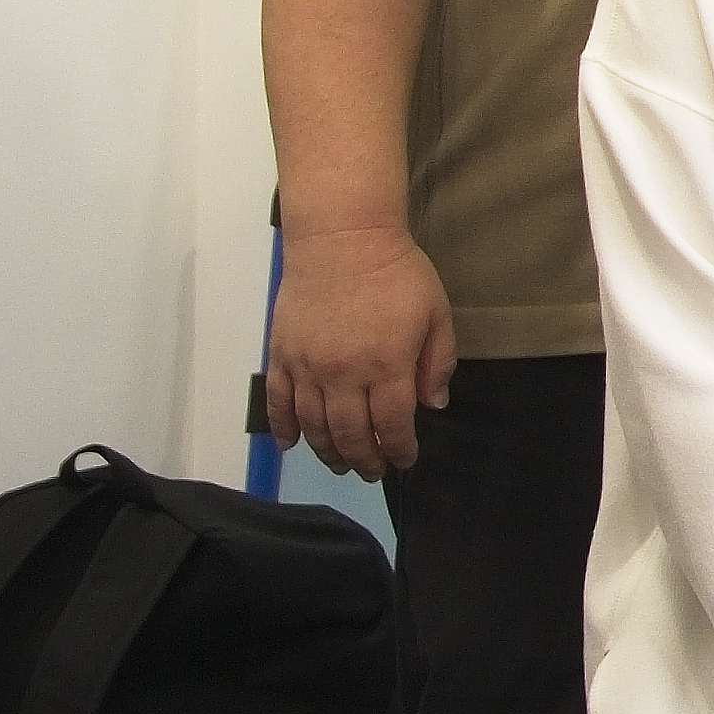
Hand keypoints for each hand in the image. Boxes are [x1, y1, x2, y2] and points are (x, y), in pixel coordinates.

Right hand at [263, 224, 453, 480]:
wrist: (343, 240)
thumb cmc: (398, 275)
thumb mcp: (436, 314)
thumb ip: (436, 362)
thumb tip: (432, 406)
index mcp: (387, 365)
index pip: (392, 424)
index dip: (398, 449)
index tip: (405, 461)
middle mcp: (343, 374)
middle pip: (350, 433)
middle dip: (364, 459)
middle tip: (372, 472)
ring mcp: (307, 367)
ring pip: (313, 425)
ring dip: (327, 451)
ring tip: (341, 464)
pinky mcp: (281, 355)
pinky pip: (277, 401)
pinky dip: (282, 427)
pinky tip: (291, 445)